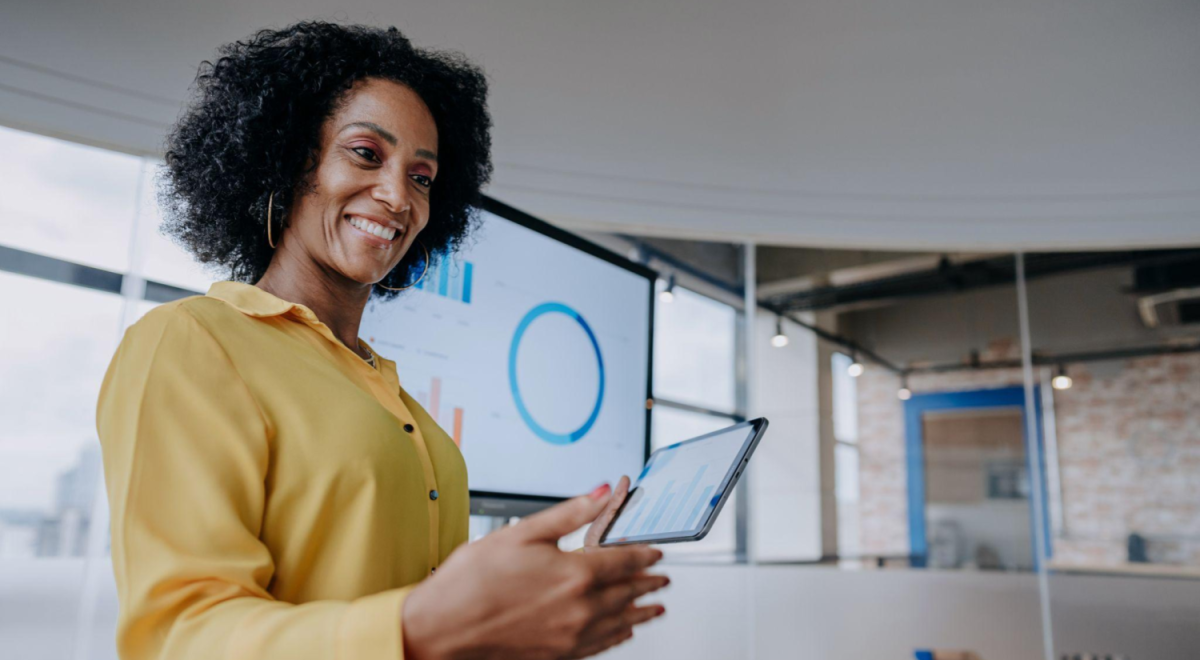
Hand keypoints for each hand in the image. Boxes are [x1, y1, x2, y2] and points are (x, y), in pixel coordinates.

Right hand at [401, 484, 669, 659]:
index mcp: (574, 573)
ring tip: (656, 606)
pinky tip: (622, 632)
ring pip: (620, 622)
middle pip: (627, 592)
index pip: (624, 560)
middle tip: (663, 578)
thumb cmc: (471, 581)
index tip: (655, 551)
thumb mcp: (521, 532)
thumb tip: (602, 493)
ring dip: (641, 612)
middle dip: (648, 583)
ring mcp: (571, 636)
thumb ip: (568, 514)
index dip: (643, 554)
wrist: (442, 629)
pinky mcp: (558, 654)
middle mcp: (580, 608)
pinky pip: (601, 645)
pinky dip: (618, 636)